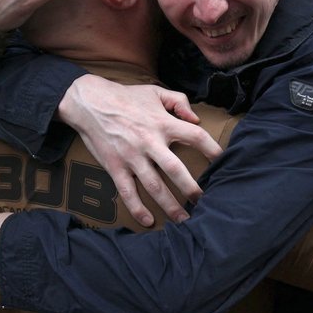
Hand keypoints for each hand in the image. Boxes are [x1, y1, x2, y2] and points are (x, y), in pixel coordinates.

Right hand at [58, 75, 222, 226]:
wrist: (89, 102)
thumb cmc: (125, 97)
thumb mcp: (156, 91)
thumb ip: (179, 101)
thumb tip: (196, 118)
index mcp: (162, 123)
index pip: (195, 136)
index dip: (212, 149)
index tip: (223, 162)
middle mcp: (149, 141)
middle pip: (176, 169)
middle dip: (192, 188)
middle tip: (204, 202)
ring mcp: (131, 157)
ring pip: (154, 186)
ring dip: (170, 205)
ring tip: (184, 220)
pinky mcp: (115, 167)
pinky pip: (128, 192)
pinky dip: (137, 208)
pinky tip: (148, 221)